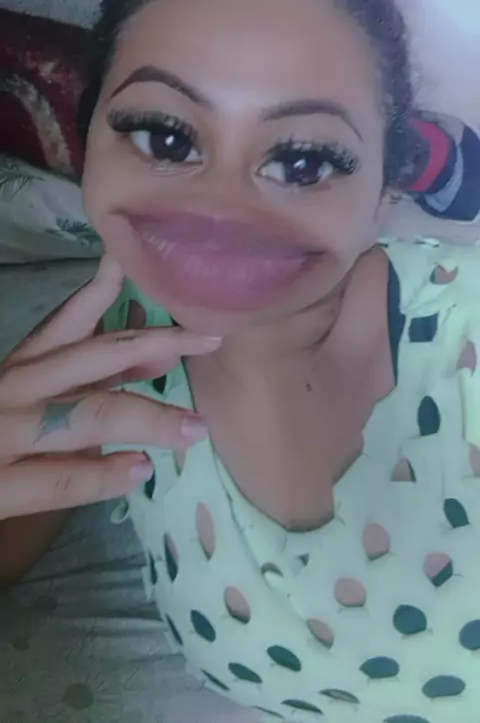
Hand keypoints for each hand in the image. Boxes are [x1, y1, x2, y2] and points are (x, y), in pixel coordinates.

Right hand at [0, 255, 220, 518]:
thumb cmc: (8, 429)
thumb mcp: (47, 392)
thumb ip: (98, 375)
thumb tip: (165, 354)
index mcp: (30, 361)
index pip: (73, 315)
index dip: (113, 285)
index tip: (160, 265)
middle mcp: (20, 386)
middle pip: (96, 356)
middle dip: (157, 343)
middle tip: (210, 339)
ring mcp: (10, 433)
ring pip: (91, 415)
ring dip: (149, 418)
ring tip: (195, 428)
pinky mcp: (3, 485)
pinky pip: (61, 480)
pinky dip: (103, 475)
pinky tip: (138, 471)